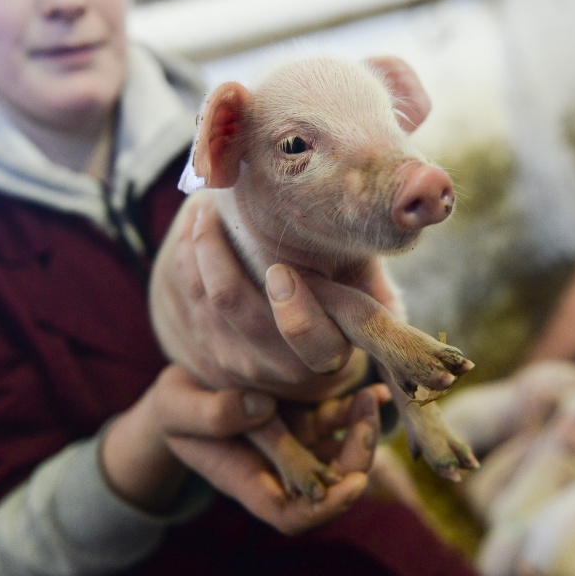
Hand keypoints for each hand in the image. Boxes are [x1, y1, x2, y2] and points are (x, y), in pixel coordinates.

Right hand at [112, 364, 390, 534]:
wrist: (180, 393)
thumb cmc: (172, 408)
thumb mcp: (176, 407)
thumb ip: (212, 413)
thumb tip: (262, 408)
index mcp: (246, 480)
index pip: (294, 514)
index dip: (329, 508)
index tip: (355, 483)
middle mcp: (278, 470)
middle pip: (330, 486)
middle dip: (356, 459)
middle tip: (366, 419)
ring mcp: (293, 445)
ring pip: (340, 453)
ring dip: (361, 431)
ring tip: (368, 396)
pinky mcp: (301, 418)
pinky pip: (338, 421)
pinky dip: (358, 410)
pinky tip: (376, 390)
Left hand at [151, 191, 370, 400]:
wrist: (311, 345)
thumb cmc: (348, 303)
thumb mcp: (372, 302)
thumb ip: (376, 289)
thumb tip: (387, 250)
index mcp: (329, 356)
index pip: (311, 344)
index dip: (295, 312)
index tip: (281, 271)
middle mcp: (279, 367)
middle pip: (234, 306)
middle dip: (220, 252)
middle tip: (220, 208)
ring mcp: (239, 363)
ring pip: (205, 296)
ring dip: (200, 244)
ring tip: (206, 208)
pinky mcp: (210, 350)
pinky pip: (187, 296)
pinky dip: (187, 256)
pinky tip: (197, 228)